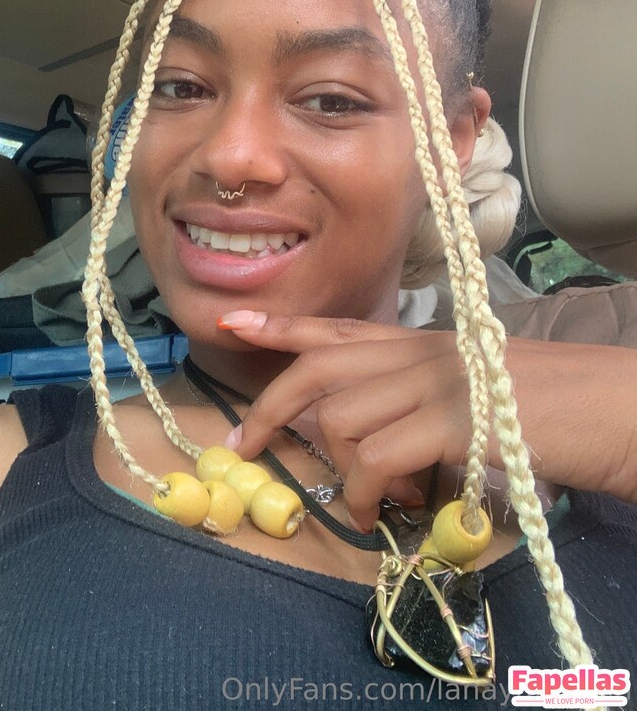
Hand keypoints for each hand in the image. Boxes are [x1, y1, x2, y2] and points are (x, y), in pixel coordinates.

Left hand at [221, 311, 636, 527]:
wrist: (613, 407)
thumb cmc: (550, 408)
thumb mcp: (473, 392)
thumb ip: (419, 403)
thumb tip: (369, 445)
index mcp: (423, 342)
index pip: (341, 327)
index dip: (284, 327)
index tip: (235, 324)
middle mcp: (418, 352)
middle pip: (320, 369)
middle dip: (272, 408)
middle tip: (246, 445)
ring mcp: (433, 380)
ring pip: (341, 418)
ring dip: (343, 471)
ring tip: (374, 500)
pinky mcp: (450, 418)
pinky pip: (374, 457)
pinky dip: (367, 493)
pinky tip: (383, 510)